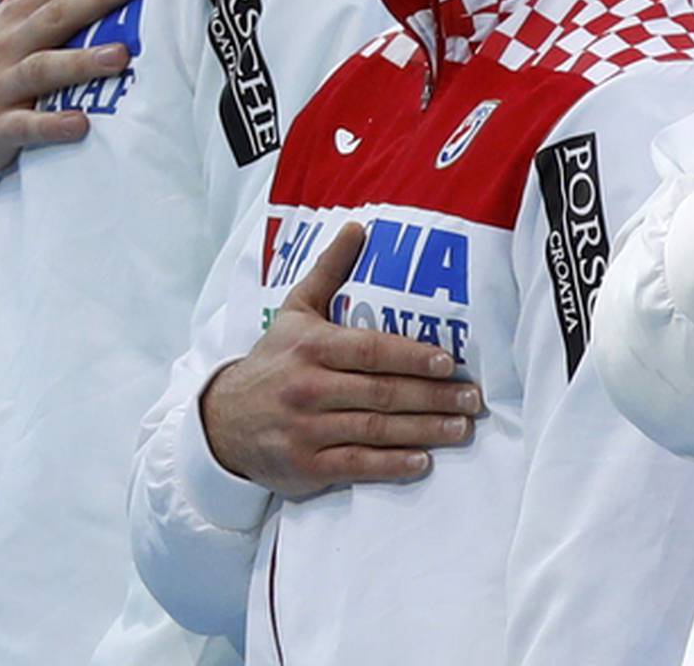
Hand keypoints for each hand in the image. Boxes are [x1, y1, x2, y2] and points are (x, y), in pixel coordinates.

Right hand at [0, 0, 141, 179]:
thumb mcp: (14, 7)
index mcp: (18, 12)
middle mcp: (9, 43)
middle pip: (55, 14)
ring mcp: (0, 85)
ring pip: (42, 69)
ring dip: (81, 62)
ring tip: (120, 55)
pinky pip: (25, 126)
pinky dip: (52, 124)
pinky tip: (82, 124)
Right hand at [202, 220, 483, 499]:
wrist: (222, 421)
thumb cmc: (272, 360)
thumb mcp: (295, 310)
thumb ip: (329, 270)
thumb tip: (358, 226)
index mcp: (311, 346)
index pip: (369, 350)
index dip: (410, 356)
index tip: (447, 361)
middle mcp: (309, 387)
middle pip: (381, 393)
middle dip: (431, 396)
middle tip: (471, 398)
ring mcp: (306, 430)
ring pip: (374, 431)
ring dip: (423, 431)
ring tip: (461, 428)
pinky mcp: (305, 466)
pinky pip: (355, 466)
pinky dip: (391, 466)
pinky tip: (422, 462)